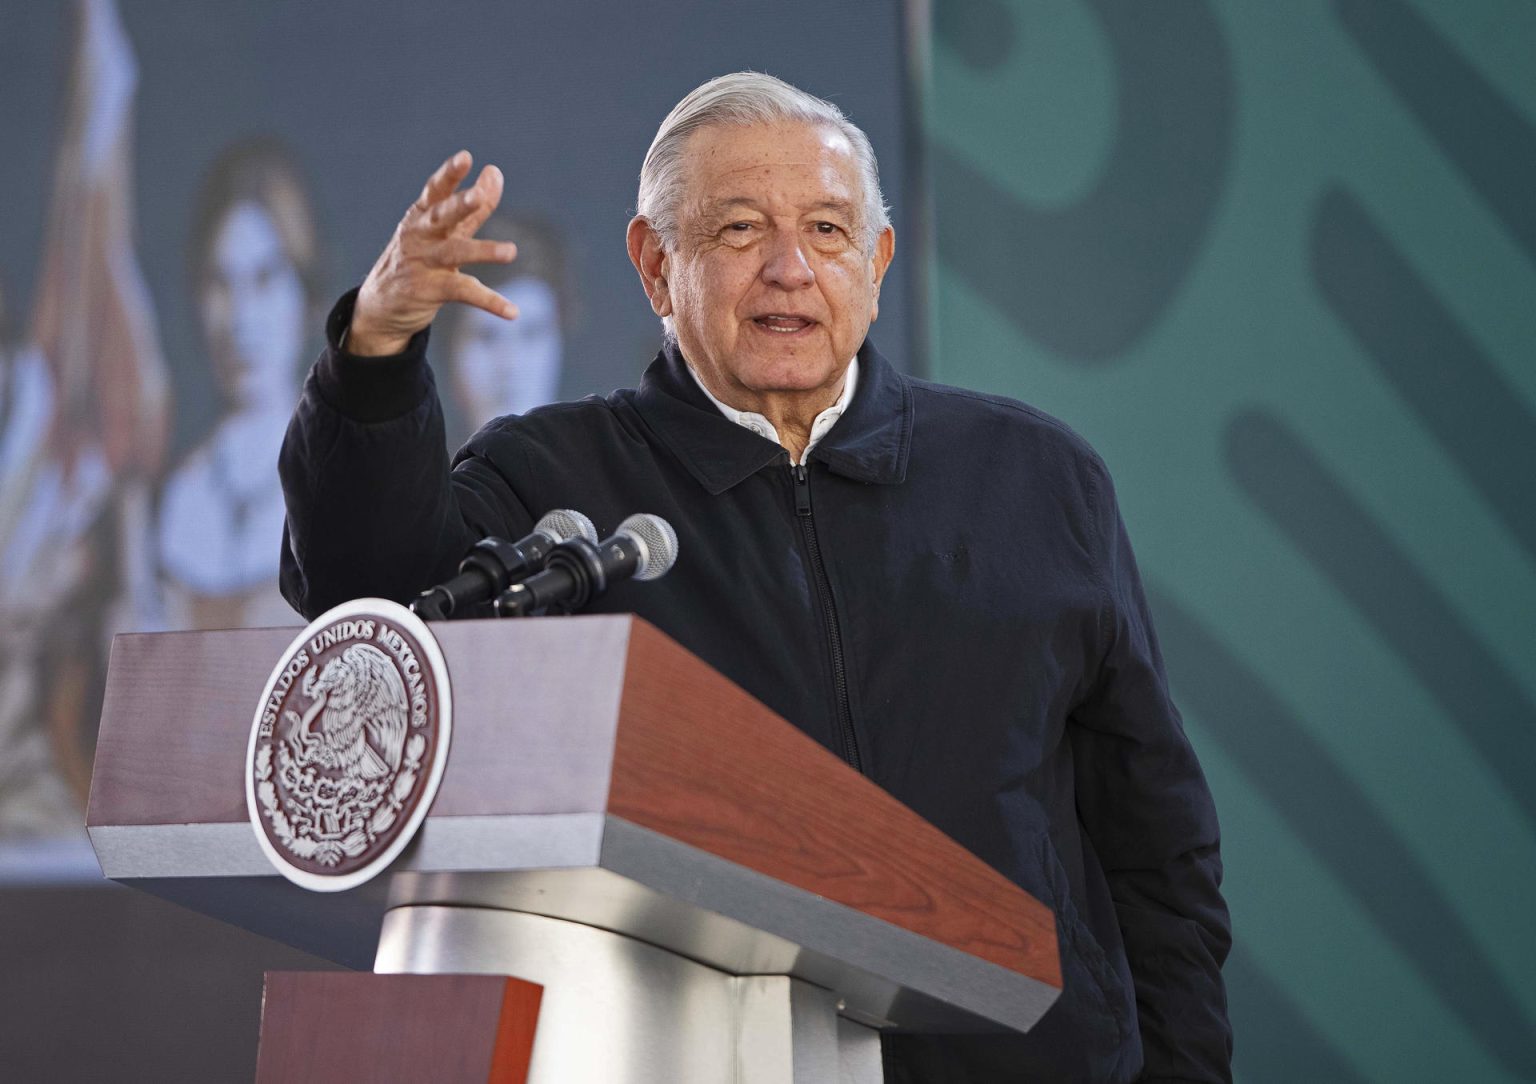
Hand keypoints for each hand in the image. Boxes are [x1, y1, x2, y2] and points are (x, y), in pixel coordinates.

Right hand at [348, 151, 518, 356]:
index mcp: (423, 216)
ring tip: (510, 251)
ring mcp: (423, 263)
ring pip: (454, 253)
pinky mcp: (428, 291)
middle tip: (477, 197)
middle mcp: (420, 236)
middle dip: (459, 206)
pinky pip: (463, 293)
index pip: (436, 191)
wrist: (380, 305)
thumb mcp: (443, 231)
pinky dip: (490, 302)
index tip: (465, 157)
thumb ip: (473, 207)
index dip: (449, 174)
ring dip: (483, 251)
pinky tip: (512, 312)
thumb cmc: (418, 259)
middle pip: (441, 217)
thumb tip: (494, 171)